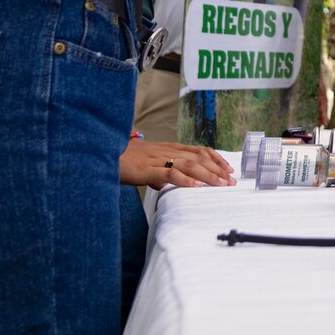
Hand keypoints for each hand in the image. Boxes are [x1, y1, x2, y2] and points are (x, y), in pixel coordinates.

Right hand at [120, 138, 235, 189]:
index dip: (216, 158)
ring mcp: (157, 159)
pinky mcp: (147, 169)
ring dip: (208, 174)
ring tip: (221, 184)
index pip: (199, 150)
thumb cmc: (124, 159)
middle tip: (231, 180)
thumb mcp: (146, 163)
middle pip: (199, 158)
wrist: (102, 151)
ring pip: (189, 165)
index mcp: (169, 147)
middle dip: (217, 169)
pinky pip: (169, 174)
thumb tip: (163, 183)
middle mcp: (167, 151)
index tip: (229, 168)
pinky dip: (185, 180)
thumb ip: (157, 171)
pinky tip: (196, 186)